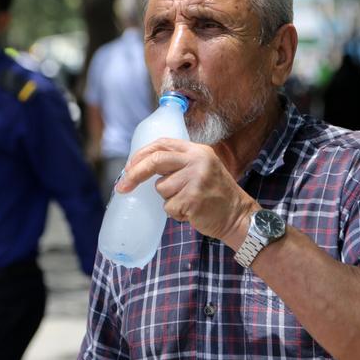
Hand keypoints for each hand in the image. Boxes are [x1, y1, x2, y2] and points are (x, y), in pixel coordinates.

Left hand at [116, 138, 257, 246]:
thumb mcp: (201, 168)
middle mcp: (197, 161)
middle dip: (134, 174)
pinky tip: (192, 212)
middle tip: (122, 187)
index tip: (128, 167)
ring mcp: (196, 179)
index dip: (141, 155)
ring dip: (169, 200)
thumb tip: (141, 166)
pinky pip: (169, 207)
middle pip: (155, 161)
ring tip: (189, 202)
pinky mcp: (193, 199)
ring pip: (161, 189)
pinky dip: (176, 213)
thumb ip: (179, 163)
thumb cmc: (215, 194)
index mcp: (197, 151)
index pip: (162, 144)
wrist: (237, 215)